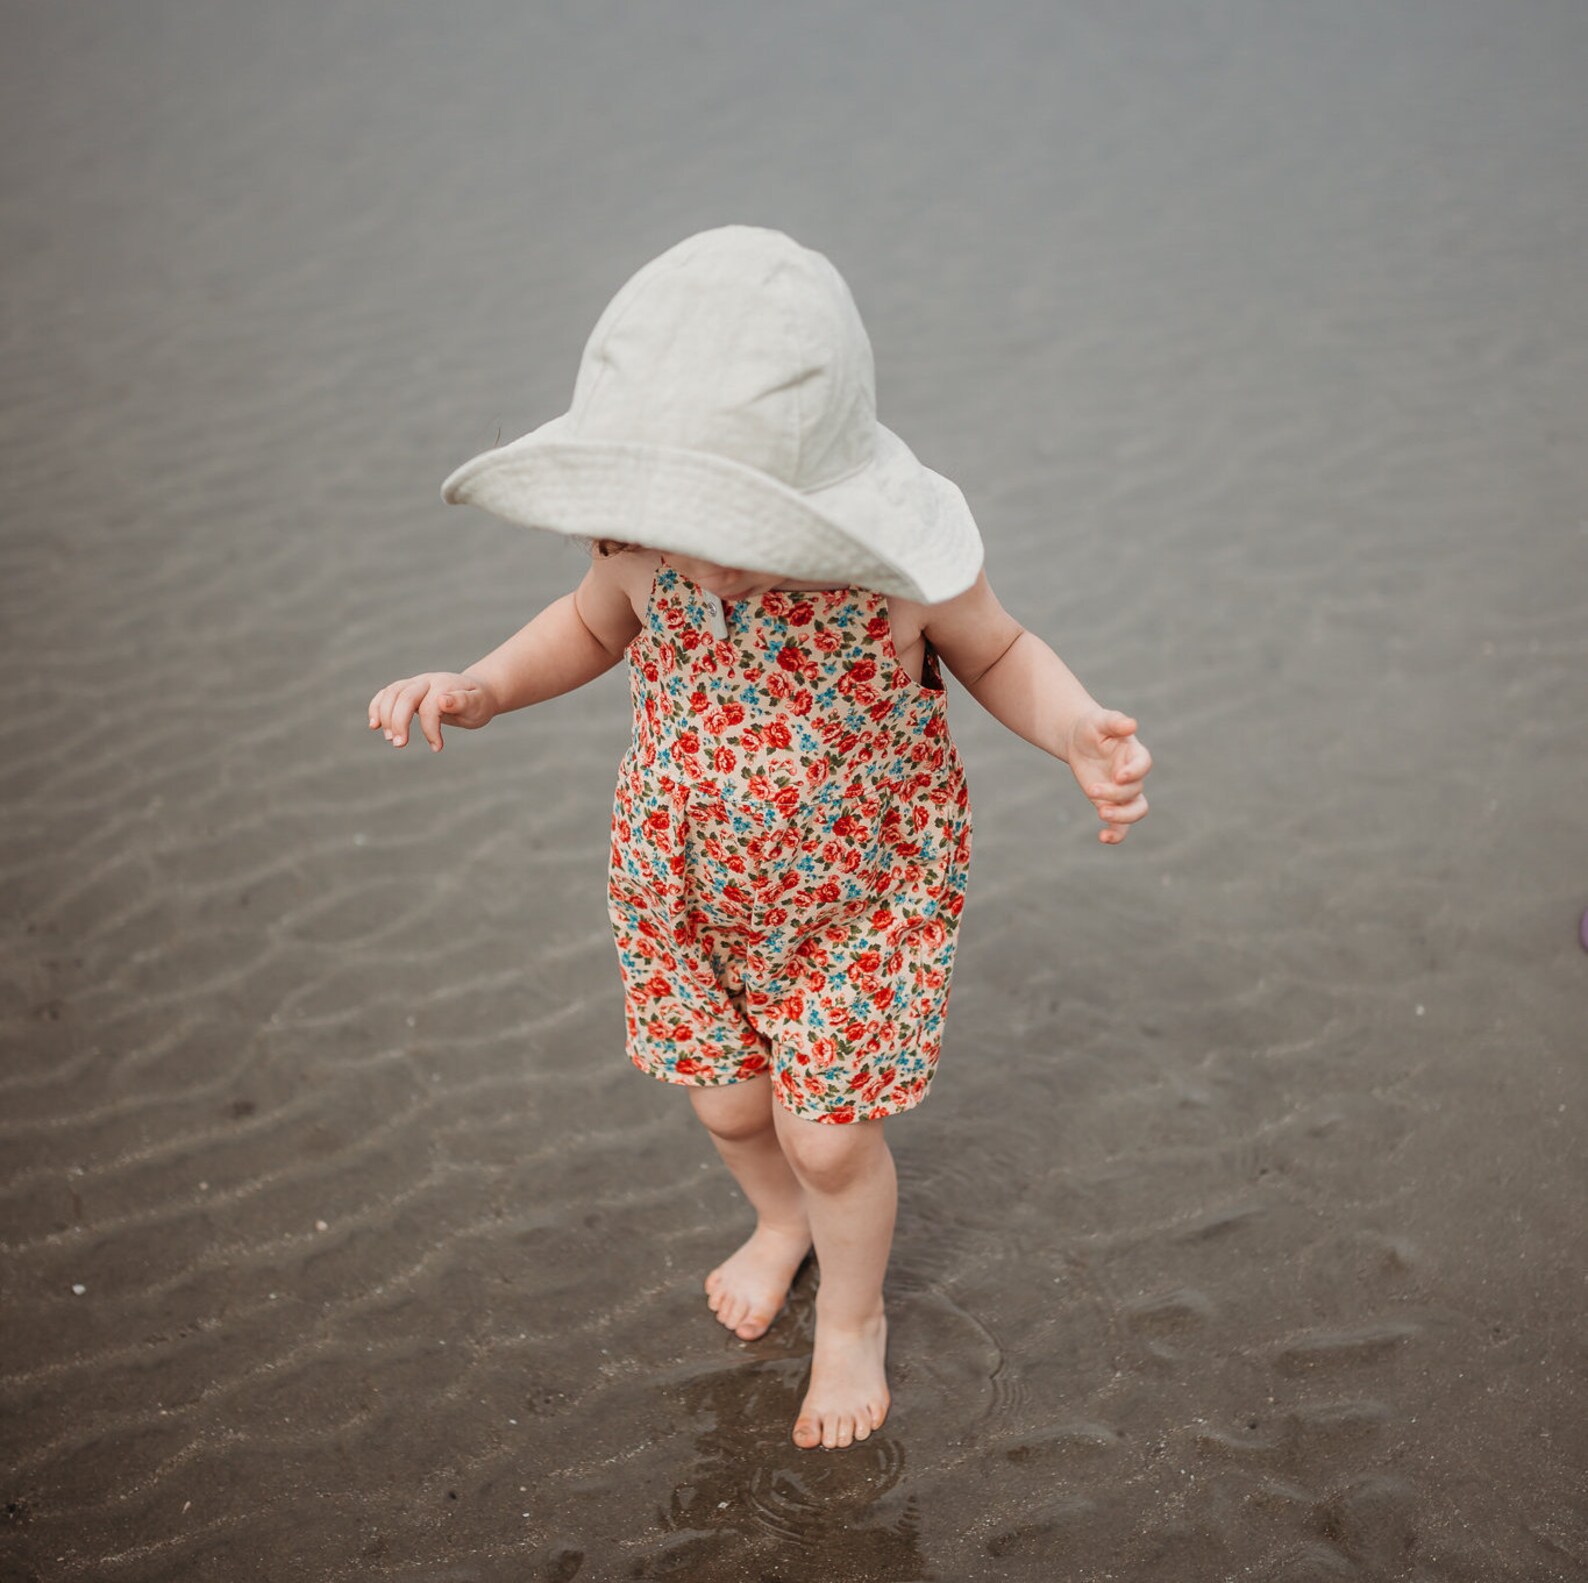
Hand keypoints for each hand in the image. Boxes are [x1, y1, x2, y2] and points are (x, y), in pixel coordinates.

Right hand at [367, 671, 496, 751]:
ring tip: (390, 739)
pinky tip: (374, 725)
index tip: (437, 747)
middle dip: (398, 721)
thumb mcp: (478, 705)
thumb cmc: (477, 703)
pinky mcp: (407, 690)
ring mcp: (415, 683)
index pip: (429, 706)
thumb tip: (442, 700)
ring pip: (391, 693)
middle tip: (400, 745)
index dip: (430, 729)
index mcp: (445, 684)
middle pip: (404, 696)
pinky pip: (386, 694)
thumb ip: (462, 701)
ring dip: (385, 716)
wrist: (475, 694)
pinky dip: (376, 707)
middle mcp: (426, 681)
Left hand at [1067, 708, 1151, 843]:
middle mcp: (1133, 776)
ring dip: (1122, 816)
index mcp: (1134, 754)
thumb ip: (1115, 722)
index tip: (1118, 776)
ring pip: (1136, 811)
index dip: (1134, 772)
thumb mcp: (1099, 720)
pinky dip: (1116, 834)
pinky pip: (1121, 826)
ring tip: (1101, 813)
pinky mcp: (1111, 805)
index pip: (1143, 765)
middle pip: (1135, 791)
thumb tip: (1131, 725)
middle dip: (1115, 794)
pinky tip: (1103, 838)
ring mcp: (1124, 793)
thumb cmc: (1092, 727)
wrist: (1079, 741)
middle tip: (1092, 789)